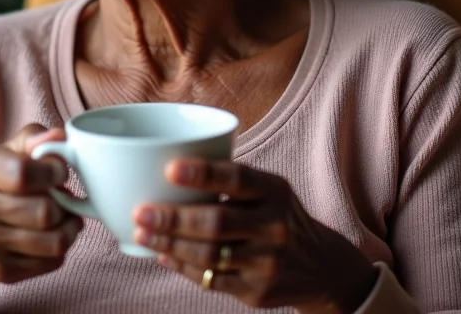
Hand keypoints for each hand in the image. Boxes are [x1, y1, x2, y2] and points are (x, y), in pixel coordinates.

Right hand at [0, 125, 81, 313]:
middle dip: (64, 202)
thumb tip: (59, 137)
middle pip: (44, 211)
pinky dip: (59, 249)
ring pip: (54, 241)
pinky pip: (50, 262)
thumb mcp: (4, 152)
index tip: (59, 172)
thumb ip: (33, 138)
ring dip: (69, 227)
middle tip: (63, 197)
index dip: (53, 171)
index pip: (25, 173)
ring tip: (65, 216)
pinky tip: (50, 236)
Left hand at [133, 160, 377, 312]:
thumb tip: (169, 172)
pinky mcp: (257, 293)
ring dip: (169, 244)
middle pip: (216, 222)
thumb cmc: (277, 214)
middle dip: (172, 217)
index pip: (237, 178)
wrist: (319, 265)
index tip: (169, 169)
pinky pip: (210, 280)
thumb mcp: (268, 188)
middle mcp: (275, 227)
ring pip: (208, 255)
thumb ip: (230, 181)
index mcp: (275, 190)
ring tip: (142, 233)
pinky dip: (182, 267)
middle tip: (141, 211)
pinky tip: (162, 255)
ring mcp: (267, 263)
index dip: (202, 174)